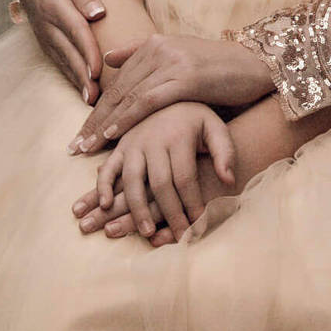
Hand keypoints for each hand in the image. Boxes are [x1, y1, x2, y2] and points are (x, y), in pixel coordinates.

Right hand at [12, 0, 106, 100]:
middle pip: (68, 52)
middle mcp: (46, 23)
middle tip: (97, 98)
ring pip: (62, 60)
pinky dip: (70, 76)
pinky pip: (57, 60)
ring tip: (91, 101)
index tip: (98, 71)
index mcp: (53, 3)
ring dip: (76, 81)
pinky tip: (82, 90)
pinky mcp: (45, 40)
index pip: (74, 30)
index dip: (86, 51)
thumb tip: (97, 13)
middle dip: (82, 75)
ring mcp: (43, 34)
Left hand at [68, 35, 271, 154]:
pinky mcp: (185, 77)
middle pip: (117, 90)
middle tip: (75, 147)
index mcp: (154, 43)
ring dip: (103, 125)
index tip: (81, 133)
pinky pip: (147, 101)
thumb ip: (144, 55)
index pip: (118, 81)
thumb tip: (109, 58)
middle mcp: (159, 49)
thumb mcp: (181, 57)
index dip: (96, 108)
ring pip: (127, 97)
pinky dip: (127, 119)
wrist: (260, 65)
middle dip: (93, 121)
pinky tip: (112, 134)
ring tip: (87, 148)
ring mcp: (171, 62)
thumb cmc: (223, 70)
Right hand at [72, 103, 236, 243]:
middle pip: (160, 184)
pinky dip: (102, 186)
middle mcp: (154, 140)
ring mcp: (133, 143)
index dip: (192, 204)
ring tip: (147, 233)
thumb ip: (225, 152)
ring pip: (132, 180)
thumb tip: (228, 180)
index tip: (200, 225)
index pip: (185, 178)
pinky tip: (104, 205)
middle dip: (170, 214)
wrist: (170, 94)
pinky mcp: (120, 146)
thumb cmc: (198, 118)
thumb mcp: (216, 128)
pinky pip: (107, 168)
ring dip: (137, 209)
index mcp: (179, 137)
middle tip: (180, 237)